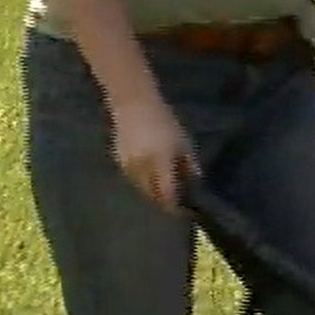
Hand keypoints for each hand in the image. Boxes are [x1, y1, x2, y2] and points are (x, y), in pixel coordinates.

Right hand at [111, 92, 195, 211]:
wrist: (133, 104)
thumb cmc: (164, 121)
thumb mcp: (182, 141)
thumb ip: (188, 164)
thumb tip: (195, 182)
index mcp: (159, 162)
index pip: (166, 194)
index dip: (175, 206)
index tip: (185, 209)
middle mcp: (141, 168)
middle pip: (153, 195)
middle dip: (164, 201)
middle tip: (177, 200)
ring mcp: (127, 166)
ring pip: (142, 189)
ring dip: (153, 192)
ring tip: (164, 187)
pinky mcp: (118, 162)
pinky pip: (133, 179)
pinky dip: (143, 181)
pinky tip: (151, 174)